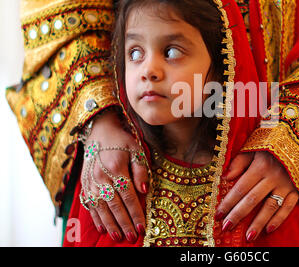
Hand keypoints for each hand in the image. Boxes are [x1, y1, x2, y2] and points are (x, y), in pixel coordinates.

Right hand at [80, 109, 148, 241]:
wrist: (98, 131)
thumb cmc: (121, 141)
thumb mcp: (136, 150)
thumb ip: (141, 170)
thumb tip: (144, 191)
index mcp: (116, 169)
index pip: (128, 197)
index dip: (135, 213)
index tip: (142, 226)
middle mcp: (101, 178)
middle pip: (114, 206)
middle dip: (124, 223)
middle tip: (132, 237)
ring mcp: (90, 182)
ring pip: (100, 208)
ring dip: (109, 224)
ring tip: (118, 236)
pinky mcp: (84, 184)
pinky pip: (89, 204)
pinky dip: (95, 217)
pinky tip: (101, 227)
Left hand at [215, 151, 298, 241]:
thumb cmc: (273, 142)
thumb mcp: (254, 146)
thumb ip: (239, 161)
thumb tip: (225, 178)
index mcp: (260, 166)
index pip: (240, 188)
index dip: (228, 202)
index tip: (218, 214)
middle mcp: (272, 177)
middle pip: (252, 199)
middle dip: (238, 215)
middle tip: (226, 227)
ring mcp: (287, 184)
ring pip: (270, 206)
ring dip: (258, 222)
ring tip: (248, 236)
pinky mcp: (298, 189)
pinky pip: (288, 207)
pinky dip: (279, 219)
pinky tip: (269, 229)